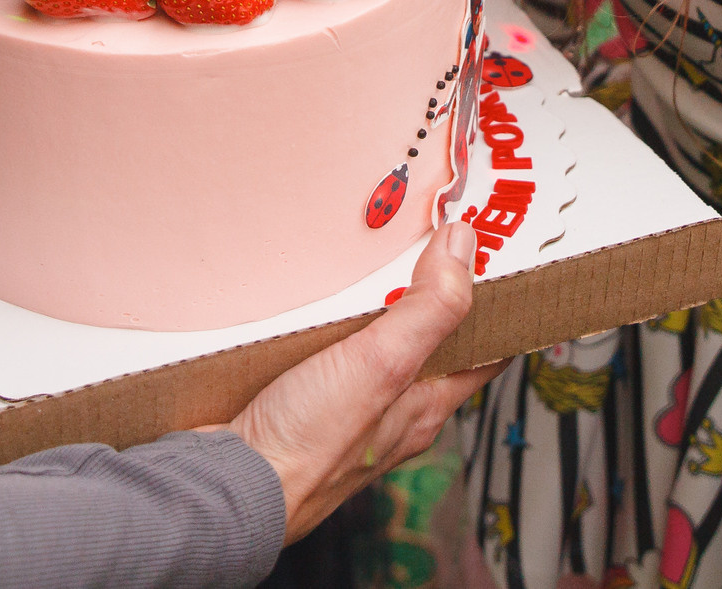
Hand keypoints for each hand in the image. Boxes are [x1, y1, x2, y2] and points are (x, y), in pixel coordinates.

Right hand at [230, 222, 506, 542]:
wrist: (223, 488)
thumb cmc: (304, 450)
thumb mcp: (383, 365)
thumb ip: (428, 308)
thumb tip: (464, 248)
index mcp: (423, 405)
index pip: (482, 351)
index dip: (496, 304)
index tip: (498, 253)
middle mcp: (388, 406)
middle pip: (422, 337)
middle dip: (426, 287)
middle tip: (425, 232)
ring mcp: (341, 401)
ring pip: (367, 338)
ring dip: (366, 298)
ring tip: (365, 250)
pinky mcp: (295, 394)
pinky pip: (318, 346)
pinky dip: (318, 315)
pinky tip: (307, 290)